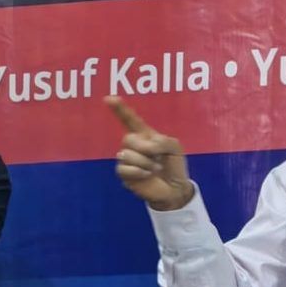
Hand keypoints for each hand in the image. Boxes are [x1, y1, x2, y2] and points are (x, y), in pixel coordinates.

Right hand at [105, 96, 193, 210]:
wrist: (176, 188)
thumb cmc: (174, 165)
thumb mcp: (174, 147)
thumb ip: (162, 141)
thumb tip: (146, 147)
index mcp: (145, 135)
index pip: (130, 120)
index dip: (120, 109)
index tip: (109, 98)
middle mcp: (133, 145)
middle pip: (129, 138)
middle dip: (147, 148)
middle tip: (158, 157)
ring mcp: (126, 159)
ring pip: (126, 154)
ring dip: (146, 163)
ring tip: (155, 168)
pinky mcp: (124, 174)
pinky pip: (124, 168)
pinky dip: (140, 172)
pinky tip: (148, 175)